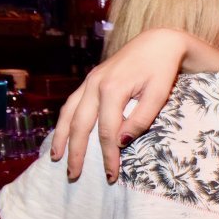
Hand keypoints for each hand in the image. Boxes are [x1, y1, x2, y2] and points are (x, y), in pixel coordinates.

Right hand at [49, 29, 188, 180]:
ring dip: (62, 137)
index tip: (111, 176)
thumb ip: (141, 118)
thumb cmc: (162, 69)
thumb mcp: (159, 93)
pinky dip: (64, 121)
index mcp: (112, 89)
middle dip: (76, 153)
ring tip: (56, 158)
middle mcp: (95, 84)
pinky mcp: (90, 80)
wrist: (158, 42)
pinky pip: (71, 103)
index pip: (107, 131)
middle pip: (80, 125)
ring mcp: (90, 81)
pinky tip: (62, 134)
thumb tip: (121, 141)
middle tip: (73, 176)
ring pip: (69, 113)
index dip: (108, 156)